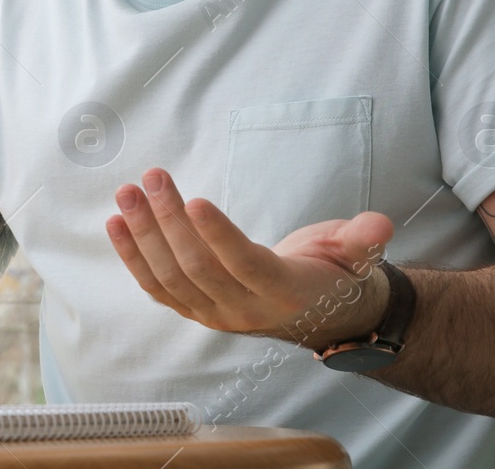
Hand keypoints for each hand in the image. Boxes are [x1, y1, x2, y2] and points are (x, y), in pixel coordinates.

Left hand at [105, 168, 394, 346]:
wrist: (323, 316)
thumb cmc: (337, 275)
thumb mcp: (359, 256)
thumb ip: (363, 241)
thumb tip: (379, 224)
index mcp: (284, 294)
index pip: (245, 265)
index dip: (219, 235)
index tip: (194, 200)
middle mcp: (243, 311)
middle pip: (198, 267)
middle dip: (170, 221)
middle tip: (153, 178)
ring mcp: (215, 314)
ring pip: (171, 278)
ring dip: (144, 234)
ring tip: (127, 193)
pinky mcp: (195, 310)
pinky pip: (157, 287)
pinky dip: (133, 257)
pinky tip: (115, 223)